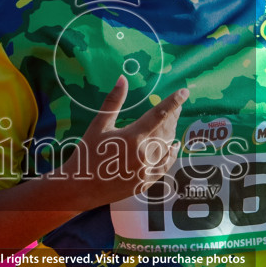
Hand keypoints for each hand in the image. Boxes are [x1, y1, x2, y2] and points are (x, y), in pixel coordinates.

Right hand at [77, 76, 188, 207]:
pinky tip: (174, 146)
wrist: (81, 188)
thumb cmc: (87, 154)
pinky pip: (165, 165)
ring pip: (167, 146)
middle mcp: (144, 153)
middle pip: (166, 129)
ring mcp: (147, 169)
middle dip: (174, 116)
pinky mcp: (146, 181)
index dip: (173, 102)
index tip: (184, 92)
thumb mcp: (98, 125)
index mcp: (132, 136)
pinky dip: (172, 153)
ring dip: (172, 132)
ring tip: (173, 122)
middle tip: (178, 106)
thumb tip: (123, 78)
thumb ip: (113, 102)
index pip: (159, 114)